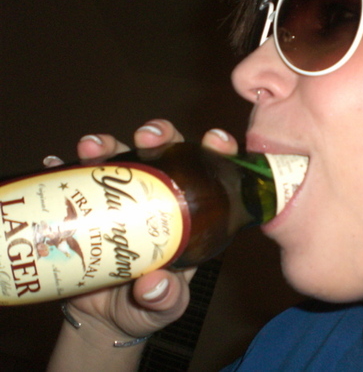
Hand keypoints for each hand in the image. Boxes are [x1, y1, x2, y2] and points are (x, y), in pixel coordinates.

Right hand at [48, 120, 237, 369]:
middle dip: (159, 135)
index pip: (210, 173)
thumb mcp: (167, 305)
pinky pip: (76, 179)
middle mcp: (159, 194)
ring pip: (120, 157)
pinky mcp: (89, 203)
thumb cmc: (149, 305)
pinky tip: (56, 165)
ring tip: (92, 148)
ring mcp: (122, 196)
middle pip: (164, 152)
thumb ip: (167, 299)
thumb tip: (155, 285)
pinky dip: (65, 169)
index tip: (216, 141)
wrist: (105, 318)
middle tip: (147, 137)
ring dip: (106, 145)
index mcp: (191, 212)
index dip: (216, 150)